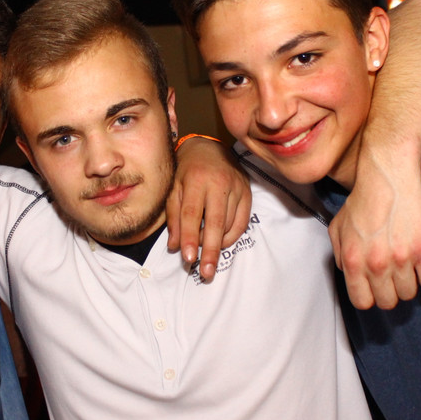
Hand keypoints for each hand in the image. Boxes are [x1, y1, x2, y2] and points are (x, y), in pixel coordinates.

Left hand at [166, 137, 251, 280]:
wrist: (208, 147)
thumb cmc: (186, 170)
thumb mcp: (173, 188)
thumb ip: (173, 216)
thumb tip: (175, 246)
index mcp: (195, 179)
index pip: (191, 213)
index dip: (190, 237)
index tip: (188, 258)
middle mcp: (218, 182)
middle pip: (215, 222)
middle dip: (211, 250)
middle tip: (206, 272)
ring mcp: (236, 187)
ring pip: (229, 223)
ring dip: (219, 245)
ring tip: (210, 260)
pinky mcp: (247, 193)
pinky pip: (242, 221)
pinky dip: (232, 236)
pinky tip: (222, 244)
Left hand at [330, 150, 420, 309]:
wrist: (388, 177)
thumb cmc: (363, 201)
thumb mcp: (338, 228)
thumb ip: (340, 255)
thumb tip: (347, 272)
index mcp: (353, 261)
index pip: (363, 302)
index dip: (370, 297)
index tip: (377, 288)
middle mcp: (376, 264)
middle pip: (388, 302)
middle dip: (391, 291)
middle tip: (393, 276)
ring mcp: (401, 258)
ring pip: (410, 293)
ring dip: (409, 282)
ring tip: (407, 265)